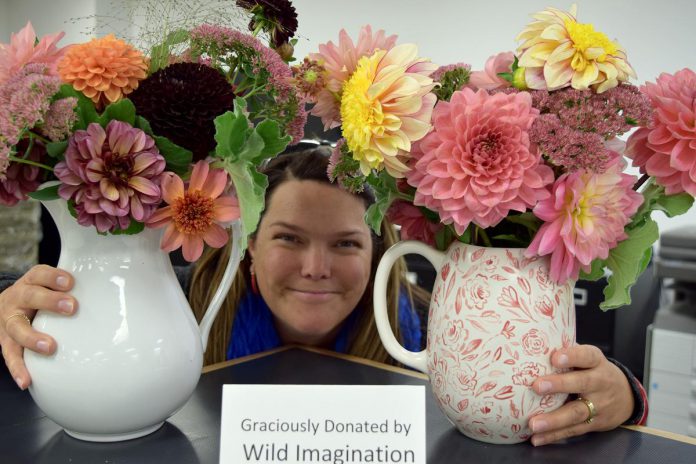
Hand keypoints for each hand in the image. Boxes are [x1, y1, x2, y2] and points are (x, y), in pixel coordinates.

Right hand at [0, 265, 75, 389]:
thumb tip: (108, 290)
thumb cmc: (39, 294)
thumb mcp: (49, 285)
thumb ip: (71, 288)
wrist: (4, 305)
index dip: (53, 277)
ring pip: (17, 328)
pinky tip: (26, 380)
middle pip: (30, 296)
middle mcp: (17, 299)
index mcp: (31, 282)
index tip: (70, 283)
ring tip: (49, 347)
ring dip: (32, 338)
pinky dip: (17, 368)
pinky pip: (9, 355)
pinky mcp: (5, 340)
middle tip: (71, 307)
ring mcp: (9, 321)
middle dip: (50, 302)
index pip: (40, 275)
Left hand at [528, 344, 633, 445]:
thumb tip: (533, 348)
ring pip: (576, 412)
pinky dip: (554, 435)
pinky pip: (573, 430)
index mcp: (596, 362)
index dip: (572, 356)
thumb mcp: (588, 359)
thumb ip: (567, 354)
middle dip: (559, 385)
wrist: (626, 397)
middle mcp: (600, 383)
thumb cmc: (594, 371)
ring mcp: (599, 405)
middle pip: (582, 383)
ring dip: (553, 419)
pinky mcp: (595, 424)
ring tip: (534, 423)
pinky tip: (537, 438)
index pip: (587, 356)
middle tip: (537, 386)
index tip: (555, 358)